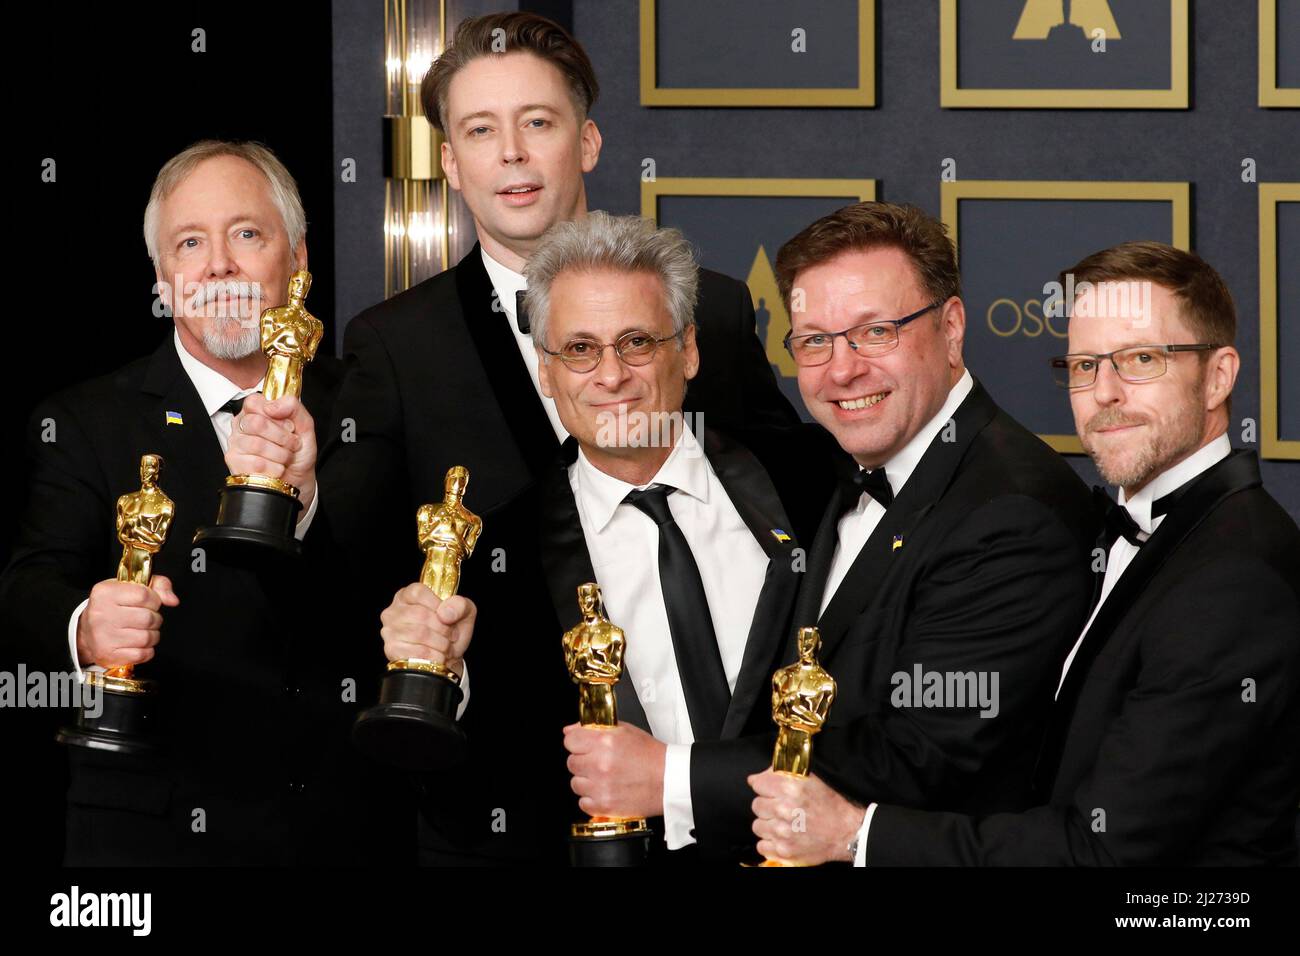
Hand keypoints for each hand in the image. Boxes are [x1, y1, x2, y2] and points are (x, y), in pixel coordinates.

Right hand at [76, 575, 178, 667]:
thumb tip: (172, 600)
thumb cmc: (113, 607)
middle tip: (146, 619)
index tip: (150, 603)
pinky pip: (142, 654)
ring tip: (142, 631)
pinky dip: (146, 650)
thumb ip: (158, 585)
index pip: (144, 595)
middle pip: (148, 618)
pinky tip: (136, 644)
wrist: (87, 632)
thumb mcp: (131, 587)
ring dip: (152, 635)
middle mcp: (101, 614)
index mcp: (106, 593)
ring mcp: (103, 636)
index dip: (154, 600)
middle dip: (154, 619)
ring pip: (147, 638)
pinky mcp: (108, 655)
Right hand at [226, 394, 316, 510]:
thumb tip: (274, 405)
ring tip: (286, 457)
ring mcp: (236, 444)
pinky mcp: (235, 462)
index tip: (288, 425)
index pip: (254, 402)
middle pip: (256, 423)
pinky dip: (275, 468)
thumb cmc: (298, 452)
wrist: (299, 478)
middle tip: (291, 443)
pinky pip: (257, 463)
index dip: (276, 414)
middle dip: (282, 437)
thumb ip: (294, 407)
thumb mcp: (304, 425)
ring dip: (281, 454)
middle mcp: (242, 425)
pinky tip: (277, 467)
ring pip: (257, 444)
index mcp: (256, 411)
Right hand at [379, 584, 475, 676]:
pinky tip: (438, 656)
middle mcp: (394, 611)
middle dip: (444, 628)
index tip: (448, 617)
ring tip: (446, 646)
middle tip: (452, 636)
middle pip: (421, 615)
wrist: (448, 657)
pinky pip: (418, 653)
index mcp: (408, 596)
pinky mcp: (392, 650)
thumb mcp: (463, 612)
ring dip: (441, 644)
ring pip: (420, 634)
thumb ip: (460, 605)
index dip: (437, 604)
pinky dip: (435, 656)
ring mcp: (390, 631)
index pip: (418, 592)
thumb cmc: (451, 631)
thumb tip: (445, 613)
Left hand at [564, 722, 665, 818]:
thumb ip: (594, 728)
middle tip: (599, 762)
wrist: (670, 780)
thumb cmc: (651, 756)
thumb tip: (570, 730)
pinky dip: (592, 799)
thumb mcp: (625, 731)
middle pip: (571, 762)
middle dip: (583, 761)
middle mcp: (600, 763)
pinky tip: (606, 791)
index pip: (570, 740)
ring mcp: (601, 786)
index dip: (577, 742)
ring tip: (605, 778)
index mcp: (605, 741)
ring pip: (575, 783)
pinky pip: (583, 803)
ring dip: (587, 781)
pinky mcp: (604, 806)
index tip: (583, 746)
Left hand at [748, 769, 863, 865]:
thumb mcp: (808, 780)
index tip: (769, 791)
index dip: (764, 787)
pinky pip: (762, 846)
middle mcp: (785, 809)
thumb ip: (780, 775)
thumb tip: (754, 779)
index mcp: (790, 788)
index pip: (758, 784)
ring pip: (757, 826)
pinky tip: (782, 838)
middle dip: (767, 806)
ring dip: (768, 825)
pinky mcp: (784, 850)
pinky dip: (770, 843)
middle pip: (756, 805)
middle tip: (781, 809)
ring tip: (782, 824)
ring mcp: (783, 832)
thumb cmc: (828, 805)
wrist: (845, 831)